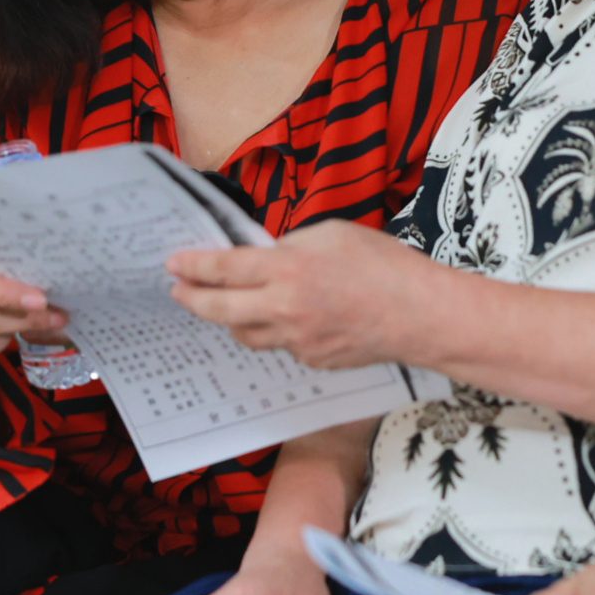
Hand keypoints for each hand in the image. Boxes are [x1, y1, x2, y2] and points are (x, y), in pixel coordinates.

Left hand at [167, 221, 435, 368]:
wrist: (420, 314)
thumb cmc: (384, 265)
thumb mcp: (333, 234)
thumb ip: (292, 244)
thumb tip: (265, 256)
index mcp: (288, 269)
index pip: (225, 268)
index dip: (193, 266)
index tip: (173, 264)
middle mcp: (284, 308)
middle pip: (220, 310)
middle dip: (192, 299)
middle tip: (177, 291)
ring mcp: (297, 340)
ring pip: (246, 334)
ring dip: (231, 319)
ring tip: (227, 305)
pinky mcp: (312, 360)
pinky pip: (281, 346)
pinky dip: (275, 331)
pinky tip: (286, 319)